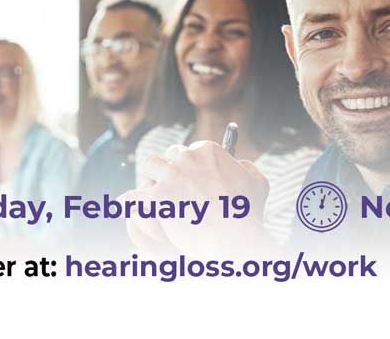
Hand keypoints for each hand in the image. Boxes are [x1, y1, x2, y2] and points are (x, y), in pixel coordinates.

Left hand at [121, 140, 275, 258]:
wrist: (233, 238)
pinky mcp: (156, 198)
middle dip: (169, 170)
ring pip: (149, 166)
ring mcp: (169, 177)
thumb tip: (240, 163)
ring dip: (150, 178)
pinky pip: (133, 196)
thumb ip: (247, 168)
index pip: (190, 150)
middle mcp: (186, 158)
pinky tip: (132, 208)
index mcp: (208, 150)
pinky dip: (132, 203)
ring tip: (150, 191)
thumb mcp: (257, 184)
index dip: (188, 164)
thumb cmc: (247, 215)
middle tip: (170, 185)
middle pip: (169, 156)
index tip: (188, 176)